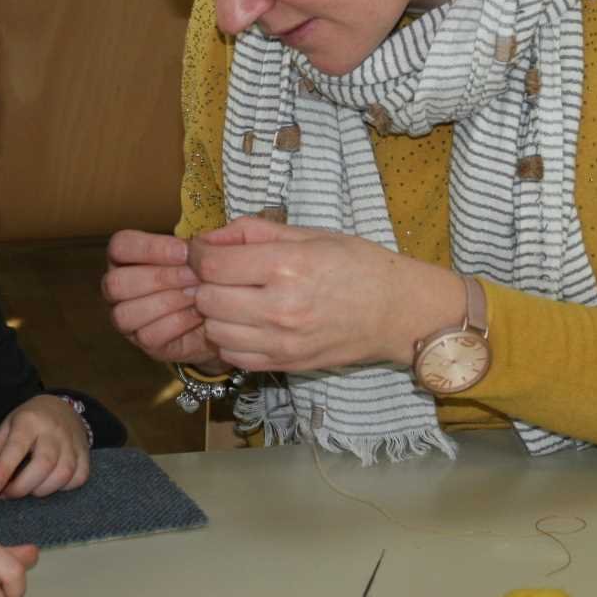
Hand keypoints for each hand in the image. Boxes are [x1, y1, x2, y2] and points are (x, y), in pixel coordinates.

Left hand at [0, 395, 88, 500]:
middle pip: (44, 463)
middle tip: (7, 494)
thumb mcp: (6, 429)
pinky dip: (63, 488)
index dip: (4, 468)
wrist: (61, 407)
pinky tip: (49, 484)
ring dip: (42, 489)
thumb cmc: (29, 421)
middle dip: (23, 486)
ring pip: (63, 473)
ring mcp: (72, 442)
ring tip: (28, 488)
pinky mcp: (85, 454)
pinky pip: (78, 478)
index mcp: (30, 421)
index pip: (17, 446)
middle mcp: (54, 430)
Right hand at [102, 230, 221, 367]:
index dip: (150, 248)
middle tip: (194, 276)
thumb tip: (201, 242)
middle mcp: (117, 288)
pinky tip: (199, 314)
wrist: (220, 314)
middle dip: (160, 278)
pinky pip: (148, 336)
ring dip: (168, 302)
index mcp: (125, 257)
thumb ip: (194, 245)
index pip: (120, 246)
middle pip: (116, 283)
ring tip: (197, 295)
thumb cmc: (202, 275)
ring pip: (126, 313)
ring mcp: (126, 318)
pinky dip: (177, 323)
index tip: (185, 252)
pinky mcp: (143, 342)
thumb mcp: (199, 254)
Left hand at [186, 217, 461, 371]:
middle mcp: (280, 308)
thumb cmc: (358, 265)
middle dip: (205, 283)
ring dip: (215, 313)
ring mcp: (282, 342)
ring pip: (215, 330)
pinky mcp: (285, 365)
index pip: (212, 265)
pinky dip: (230, 339)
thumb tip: (211, 236)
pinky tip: (246, 323)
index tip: (204, 250)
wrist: (398, 311)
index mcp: (287, 266)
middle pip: (207, 299)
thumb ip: (255, 231)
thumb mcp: (310, 234)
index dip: (198, 254)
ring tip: (235, 299)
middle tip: (221, 274)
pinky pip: (233, 356)